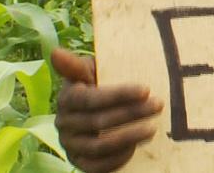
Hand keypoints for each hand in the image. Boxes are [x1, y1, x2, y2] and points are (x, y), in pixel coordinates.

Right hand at [52, 48, 163, 172]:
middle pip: (99, 121)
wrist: (94, 111)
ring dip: (129, 137)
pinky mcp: (78, 162)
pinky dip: (118, 158)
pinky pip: (97, 167)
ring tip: (152, 128)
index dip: (119, 95)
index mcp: (66, 98)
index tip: (146, 89)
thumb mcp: (89, 72)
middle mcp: (63, 123)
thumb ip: (76, 66)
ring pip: (99, 146)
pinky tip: (136, 147)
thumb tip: (55, 52)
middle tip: (158, 105)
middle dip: (132, 113)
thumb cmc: (96, 86)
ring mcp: (70, 145)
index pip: (91, 98)